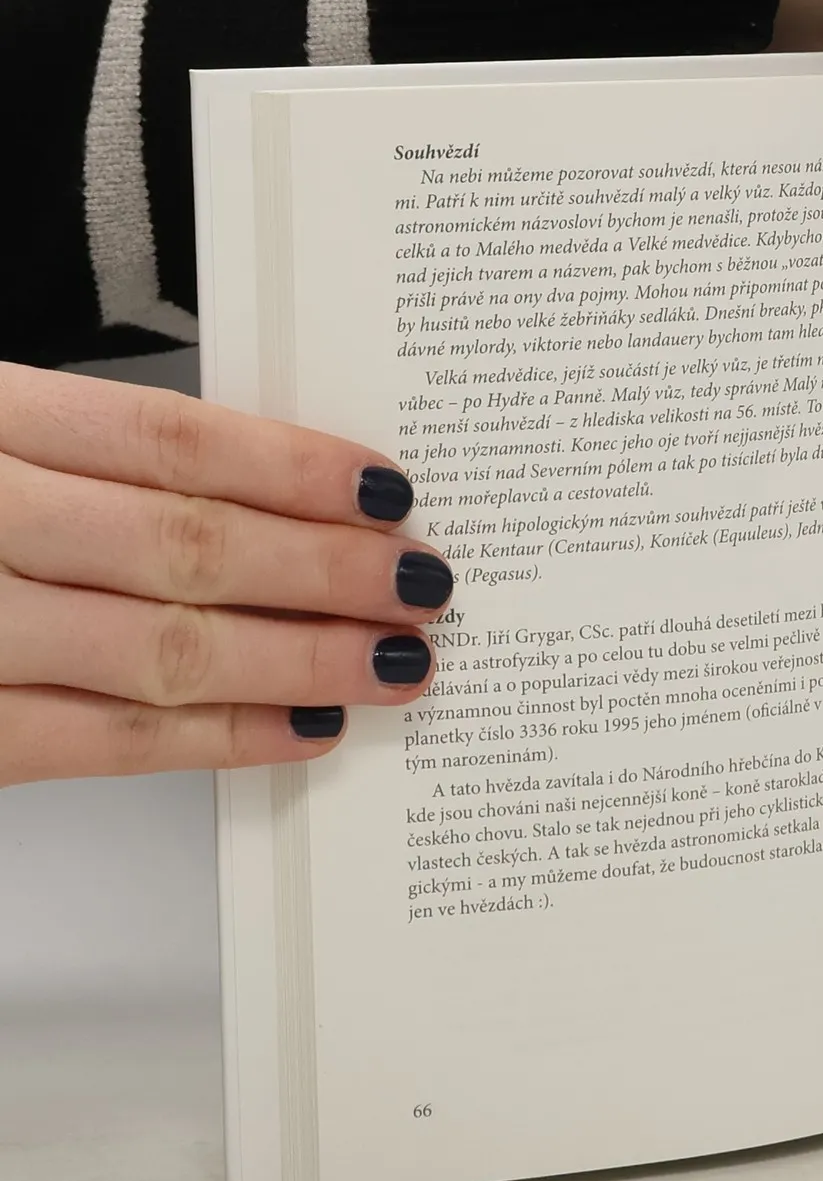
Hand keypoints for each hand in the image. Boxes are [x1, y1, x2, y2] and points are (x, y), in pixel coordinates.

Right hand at [0, 363, 450, 786]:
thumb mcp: (2, 447)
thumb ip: (106, 466)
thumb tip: (284, 500)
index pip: (166, 439)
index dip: (293, 469)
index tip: (389, 492)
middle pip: (186, 545)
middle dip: (327, 571)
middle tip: (423, 583)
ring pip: (167, 650)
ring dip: (304, 659)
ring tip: (398, 660)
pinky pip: (112, 741)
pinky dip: (227, 736)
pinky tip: (310, 726)